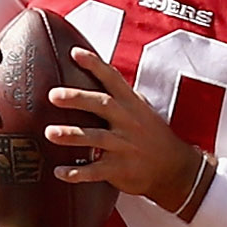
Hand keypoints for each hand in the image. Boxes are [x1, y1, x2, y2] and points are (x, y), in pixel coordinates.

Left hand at [38, 39, 197, 204]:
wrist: (176, 169)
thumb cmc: (152, 136)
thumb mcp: (141, 109)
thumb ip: (121, 95)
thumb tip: (98, 74)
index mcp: (131, 104)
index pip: (112, 79)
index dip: (94, 65)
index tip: (75, 53)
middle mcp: (127, 122)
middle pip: (102, 105)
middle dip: (78, 99)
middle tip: (53, 95)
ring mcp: (124, 146)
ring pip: (96, 138)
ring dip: (73, 135)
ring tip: (50, 133)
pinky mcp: (121, 169)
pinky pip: (96, 171)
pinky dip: (77, 173)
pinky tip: (59, 172)